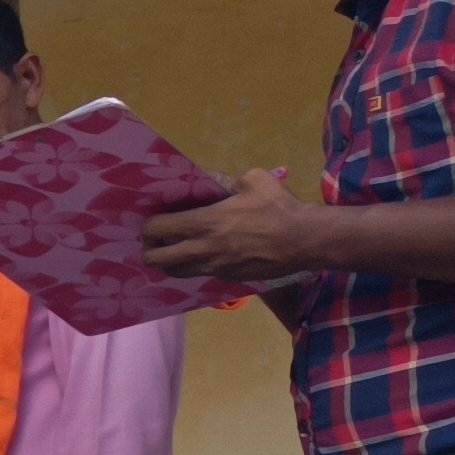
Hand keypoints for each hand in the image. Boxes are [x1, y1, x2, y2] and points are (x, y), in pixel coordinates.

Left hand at [141, 168, 325, 281]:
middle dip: (150, 249)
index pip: (156, 229)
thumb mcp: (254, 180)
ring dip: (170, 262)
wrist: (305, 240)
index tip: (154, 220)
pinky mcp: (227, 278)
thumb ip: (226, 179)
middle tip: (158, 241)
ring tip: (177, 250)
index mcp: (204, 222)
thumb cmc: (279, 207)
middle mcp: (202, 249)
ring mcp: (213, 267)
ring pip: (175, 272)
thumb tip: (211, 177)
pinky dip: (196, 267)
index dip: (149, 226)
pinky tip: (206, 255)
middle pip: (155, 259)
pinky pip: (201, 275)